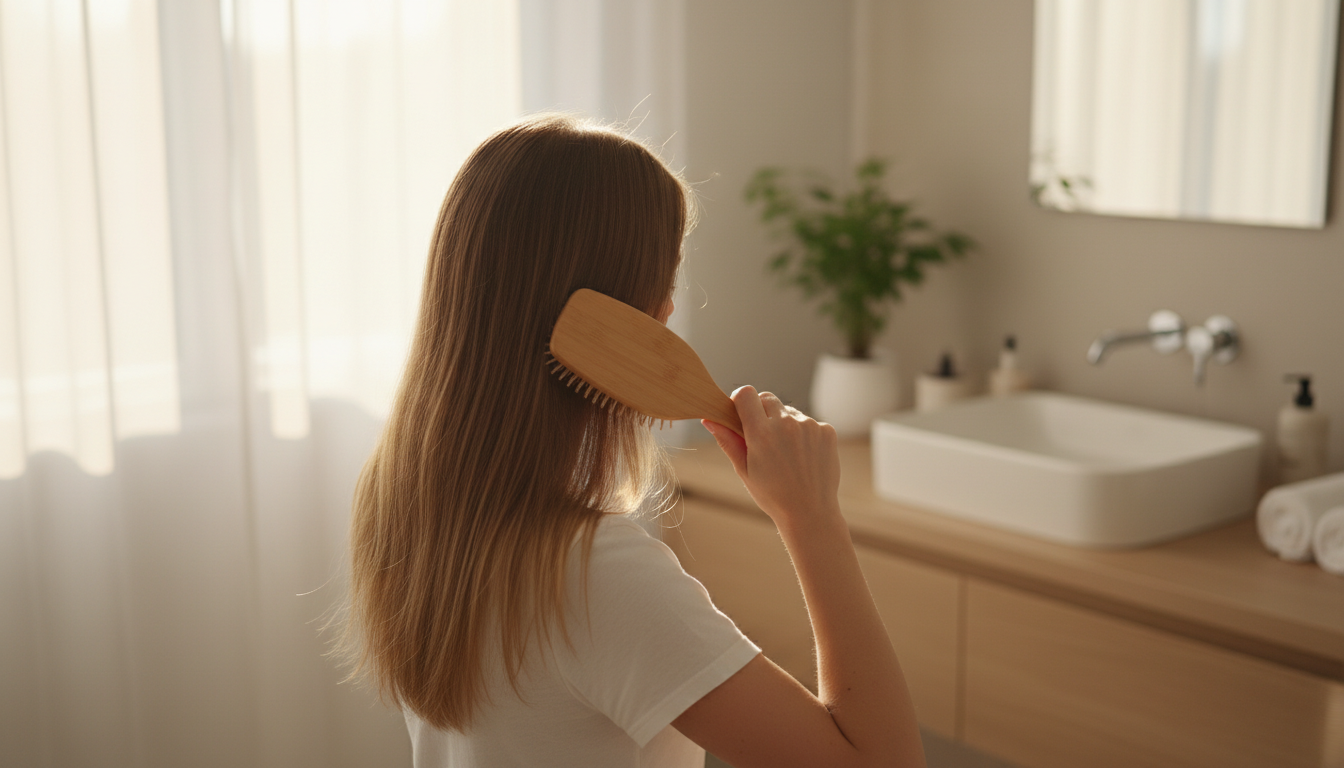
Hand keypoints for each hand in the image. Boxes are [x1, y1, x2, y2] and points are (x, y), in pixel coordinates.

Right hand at [702, 386, 841, 530]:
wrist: (810, 512)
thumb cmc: (772, 495)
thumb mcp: (744, 470)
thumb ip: (727, 440)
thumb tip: (709, 419)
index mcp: (761, 433)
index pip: (745, 394)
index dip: (740, 400)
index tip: (740, 413)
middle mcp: (786, 424)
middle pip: (767, 398)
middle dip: (762, 412)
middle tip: (763, 437)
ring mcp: (809, 426)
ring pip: (789, 411)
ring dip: (784, 424)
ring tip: (786, 454)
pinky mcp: (826, 431)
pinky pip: (809, 422)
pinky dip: (804, 434)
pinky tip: (803, 457)